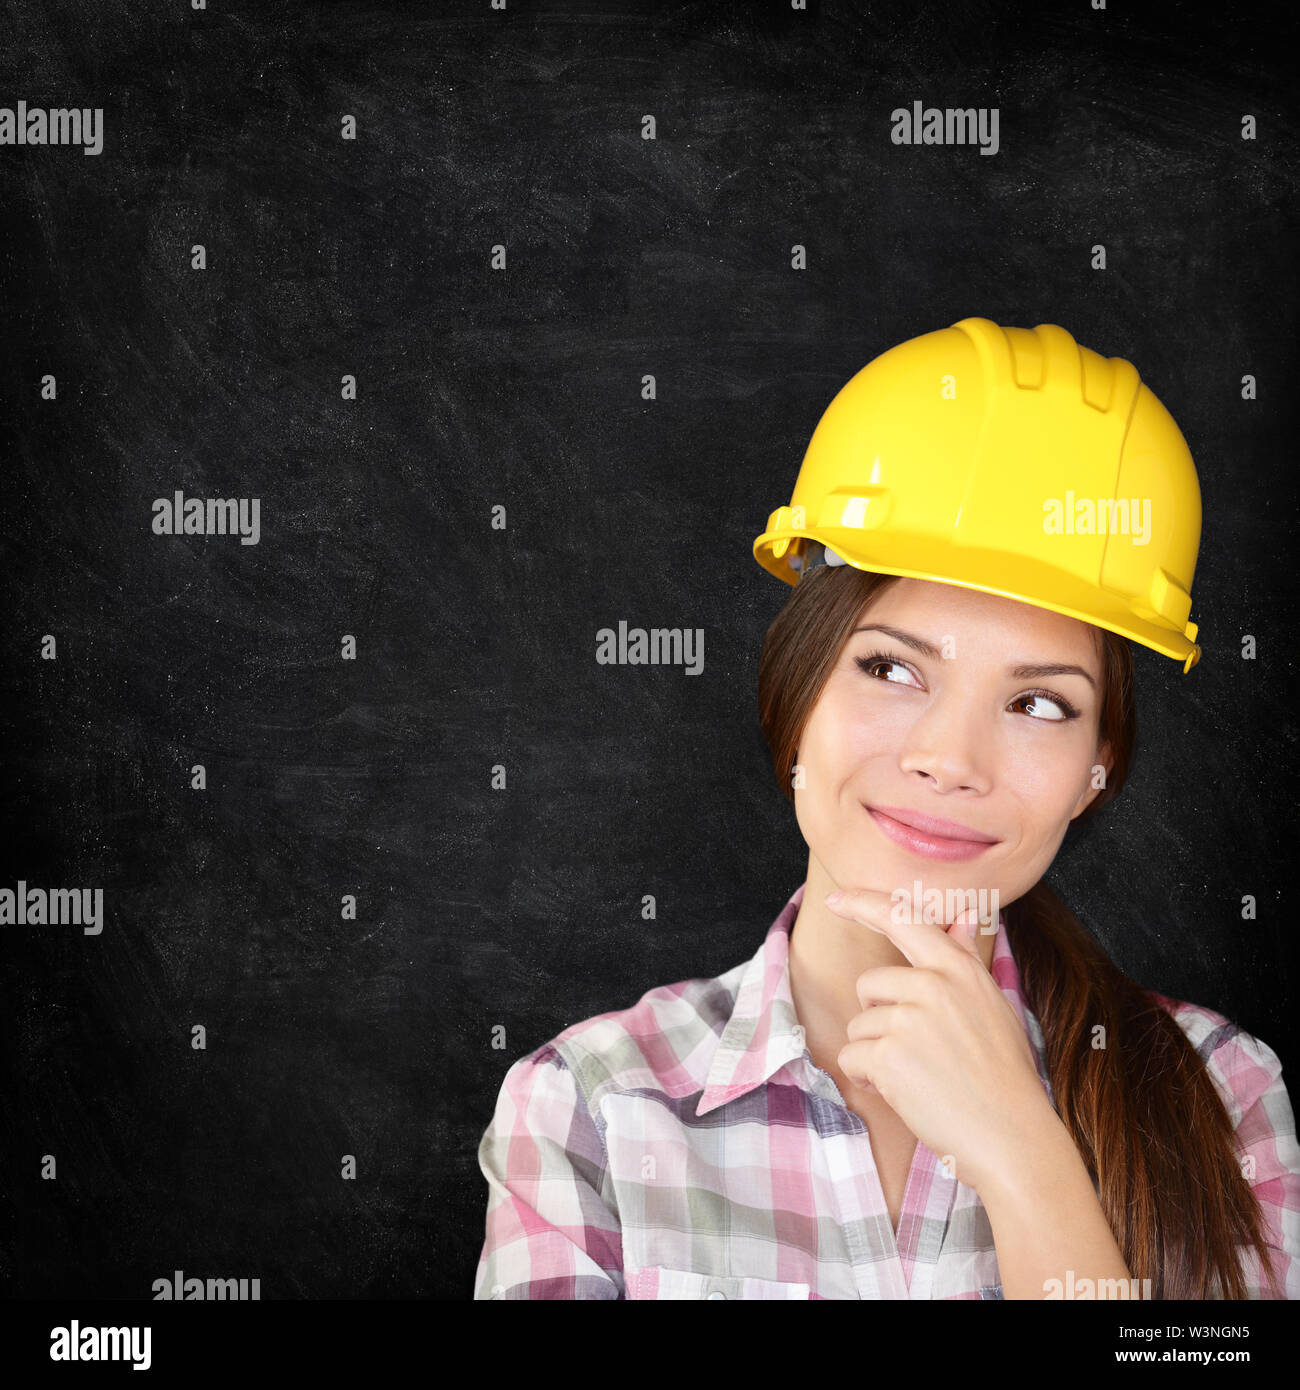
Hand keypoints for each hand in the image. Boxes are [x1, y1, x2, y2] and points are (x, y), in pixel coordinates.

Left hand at [825, 887, 1054, 1196]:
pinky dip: (866, 1078)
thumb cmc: (1004, 1075)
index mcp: (958, 969)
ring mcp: (909, 1019)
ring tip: (917, 1076)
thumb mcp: (993, 1006)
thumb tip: (961, 917)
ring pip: (859, 1025)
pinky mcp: (889, 1055)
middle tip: (915, 1050)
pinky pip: (852, 1056)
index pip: (903, 918)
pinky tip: (901, 1092)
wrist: (1011, 1138)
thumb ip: (967, 960)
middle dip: (878, 1018)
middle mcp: (933, 985)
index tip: (835, 898)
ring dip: (875, 1053)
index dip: (864, 904)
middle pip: (869, 985)